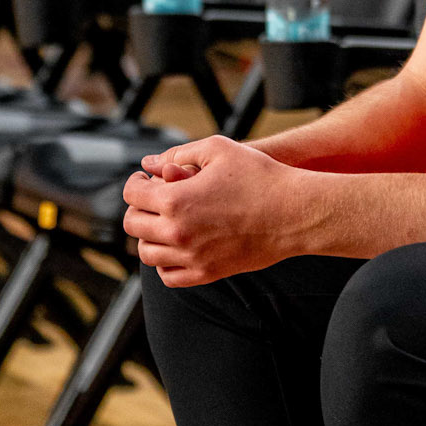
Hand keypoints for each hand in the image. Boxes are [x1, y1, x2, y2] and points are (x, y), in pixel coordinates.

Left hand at [123, 137, 311, 286]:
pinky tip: (175, 247)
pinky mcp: (207, 273)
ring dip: (148, 235)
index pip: (132, 195)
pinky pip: (168, 276)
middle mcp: (177, 232)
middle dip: (138, 207)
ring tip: (163, 222)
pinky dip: (163, 263)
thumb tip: (151, 164)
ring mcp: (191, 256)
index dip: (135, 183)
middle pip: (133, 225)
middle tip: (152, 199)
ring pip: (147, 253)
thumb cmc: (260, 176)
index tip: (144, 180)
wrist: (293, 212)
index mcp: (176, 200)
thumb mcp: (219, 149)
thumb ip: (179, 154)